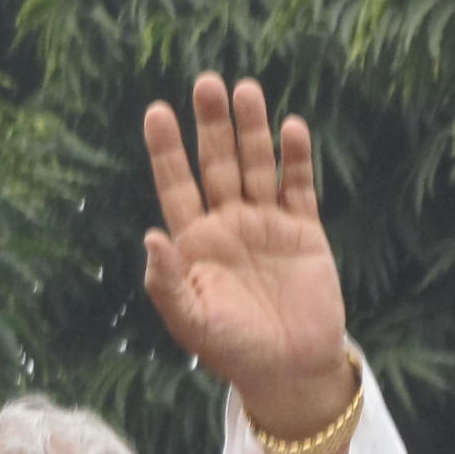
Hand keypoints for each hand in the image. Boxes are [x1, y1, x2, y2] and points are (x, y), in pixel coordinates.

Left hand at [140, 75, 355, 442]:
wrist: (289, 370)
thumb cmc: (232, 351)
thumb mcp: (192, 322)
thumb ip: (167, 283)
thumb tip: (149, 237)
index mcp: (193, 245)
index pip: (176, 186)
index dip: (166, 151)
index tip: (156, 112)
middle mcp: (227, 226)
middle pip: (216, 164)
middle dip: (211, 126)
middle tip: (205, 83)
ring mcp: (266, 224)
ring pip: (256, 165)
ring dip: (251, 130)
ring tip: (245, 89)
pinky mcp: (304, 231)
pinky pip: (298, 186)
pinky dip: (294, 158)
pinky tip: (289, 127)